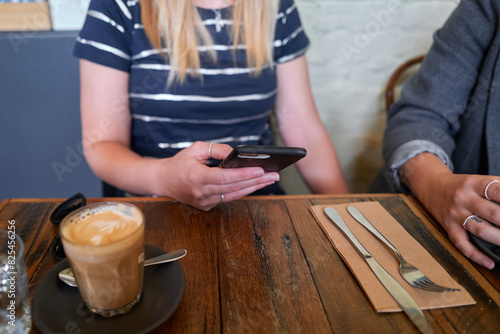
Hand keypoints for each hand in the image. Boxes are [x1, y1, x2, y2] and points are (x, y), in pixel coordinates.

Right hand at [156, 142, 279, 210]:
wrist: (163, 181)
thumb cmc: (179, 163)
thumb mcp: (195, 149)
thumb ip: (216, 150)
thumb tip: (236, 154)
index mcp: (196, 177)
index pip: (224, 177)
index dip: (243, 174)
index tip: (260, 170)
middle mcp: (201, 192)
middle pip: (234, 188)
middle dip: (257, 181)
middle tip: (274, 175)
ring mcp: (204, 202)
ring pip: (234, 195)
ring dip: (254, 187)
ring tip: (270, 179)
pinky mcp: (207, 206)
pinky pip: (228, 198)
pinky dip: (242, 191)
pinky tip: (256, 184)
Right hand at [402, 154, 499, 268]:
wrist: (430, 187)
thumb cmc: (460, 185)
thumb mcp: (477, 179)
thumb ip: (497, 188)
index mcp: (473, 183)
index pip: (497, 191)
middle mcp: (463, 199)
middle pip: (493, 213)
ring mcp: (455, 214)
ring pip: (480, 230)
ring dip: (499, 239)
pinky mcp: (449, 227)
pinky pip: (462, 244)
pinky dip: (476, 255)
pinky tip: (489, 262)